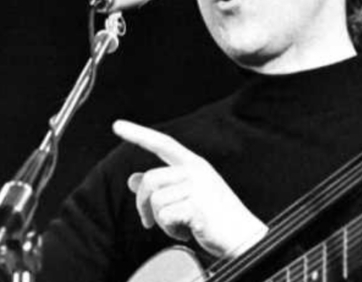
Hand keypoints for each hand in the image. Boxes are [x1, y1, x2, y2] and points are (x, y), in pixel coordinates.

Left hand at [113, 120, 267, 257]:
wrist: (244, 236)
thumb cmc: (216, 217)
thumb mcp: (187, 196)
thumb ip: (161, 186)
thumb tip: (132, 180)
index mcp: (194, 165)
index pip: (162, 143)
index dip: (139, 134)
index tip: (117, 126)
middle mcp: (196, 171)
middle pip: (150, 180)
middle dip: (142, 205)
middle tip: (150, 222)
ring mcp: (198, 187)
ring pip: (155, 200)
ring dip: (161, 221)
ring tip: (179, 226)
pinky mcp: (198, 206)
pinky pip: (165, 216)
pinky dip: (171, 231)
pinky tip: (186, 232)